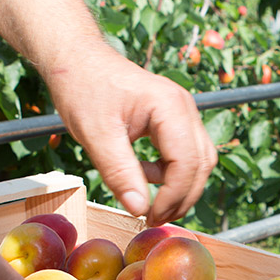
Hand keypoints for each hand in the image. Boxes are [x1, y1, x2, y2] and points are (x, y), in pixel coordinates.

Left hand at [47, 50, 216, 225]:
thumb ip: (119, 172)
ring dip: (179, 187)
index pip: (188, 163)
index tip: (149, 216)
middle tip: (153, 219)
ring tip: (149, 202)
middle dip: (181, 197)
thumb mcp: (96, 134)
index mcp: (170, 106)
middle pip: (201, 164)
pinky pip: (186, 153)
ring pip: (199, 160)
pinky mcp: (174, 119)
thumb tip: (138, 208)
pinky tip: (143, 175)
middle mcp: (184, 107)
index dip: (173, 196)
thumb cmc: (83, 87)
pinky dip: (171, 173)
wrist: (77, 60)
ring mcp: (182, 112)